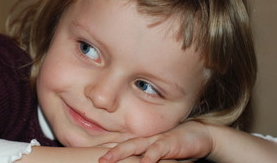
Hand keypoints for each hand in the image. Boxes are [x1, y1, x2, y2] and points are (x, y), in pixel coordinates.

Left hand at [99, 121, 213, 162]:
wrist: (200, 135)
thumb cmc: (178, 145)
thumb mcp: (160, 153)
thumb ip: (148, 157)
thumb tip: (138, 162)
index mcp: (143, 142)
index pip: (123, 145)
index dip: (109, 150)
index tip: (95, 155)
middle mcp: (147, 140)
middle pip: (124, 145)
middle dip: (109, 152)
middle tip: (97, 160)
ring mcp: (157, 140)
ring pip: (135, 146)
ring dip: (120, 152)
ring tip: (107, 159)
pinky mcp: (169, 143)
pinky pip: (157, 150)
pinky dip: (149, 157)